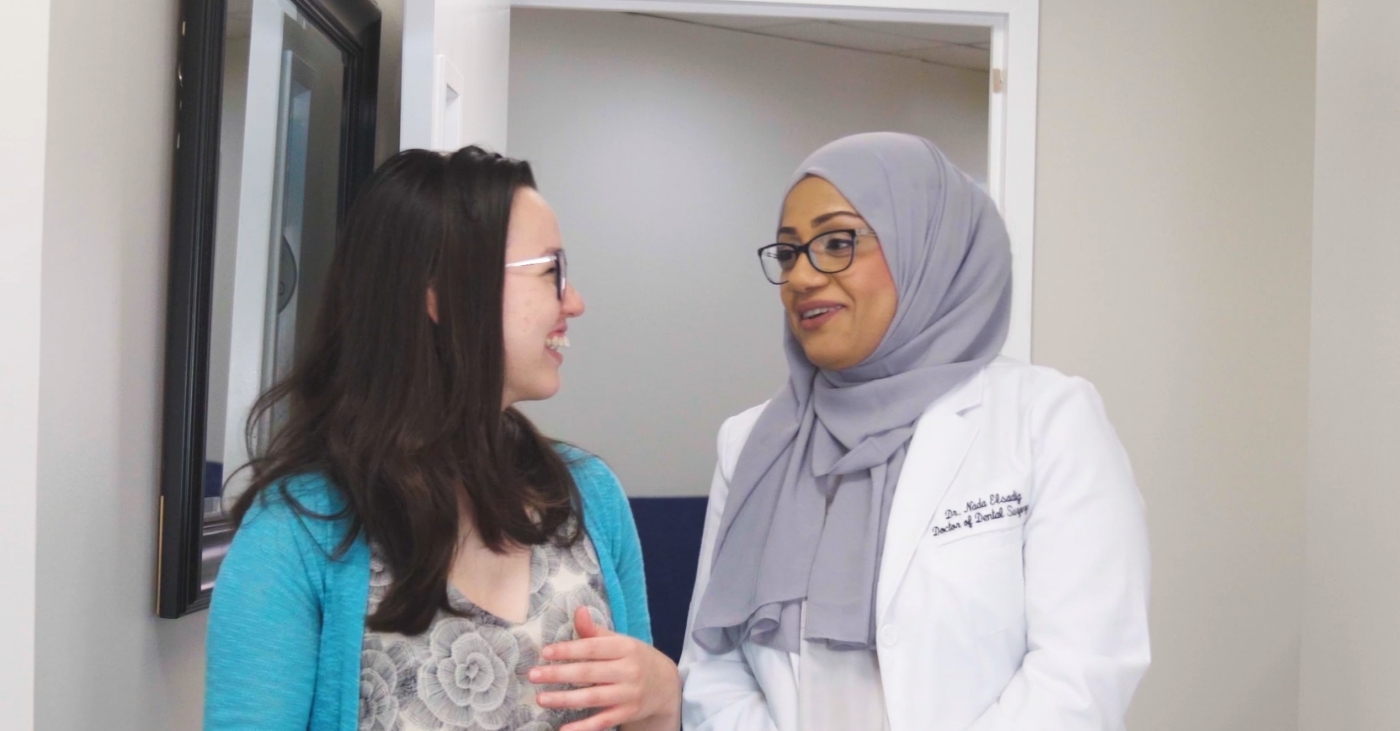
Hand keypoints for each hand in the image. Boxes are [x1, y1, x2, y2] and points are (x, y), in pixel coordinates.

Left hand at [529, 606, 680, 730]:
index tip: (545, 652)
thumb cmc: (634, 658)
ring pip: (592, 698)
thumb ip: (595, 631)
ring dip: (564, 699)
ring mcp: (629, 694)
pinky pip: (602, 721)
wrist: (665, 685)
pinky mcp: (628, 713)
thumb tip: (578, 610)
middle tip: (533, 675)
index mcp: (626, 648)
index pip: (592, 648)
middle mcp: (629, 671)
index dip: (568, 650)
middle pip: (589, 674)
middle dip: (559, 674)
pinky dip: (583, 727)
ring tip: (541, 698)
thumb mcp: (620, 641)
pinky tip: (564, 729)